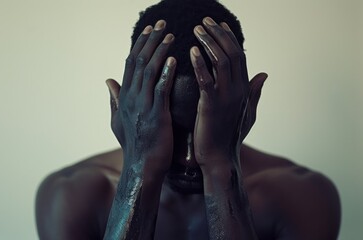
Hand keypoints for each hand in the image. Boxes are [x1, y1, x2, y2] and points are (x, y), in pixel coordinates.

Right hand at [106, 20, 175, 175]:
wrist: (142, 168)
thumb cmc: (134, 145)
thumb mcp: (117, 121)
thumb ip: (114, 98)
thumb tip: (108, 80)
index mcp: (124, 97)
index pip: (130, 64)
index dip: (139, 45)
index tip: (149, 30)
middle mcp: (130, 98)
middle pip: (139, 62)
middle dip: (150, 41)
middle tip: (162, 24)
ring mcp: (142, 106)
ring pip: (149, 71)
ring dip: (159, 51)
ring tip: (171, 35)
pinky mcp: (156, 115)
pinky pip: (160, 89)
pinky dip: (166, 73)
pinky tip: (174, 59)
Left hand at [190, 17, 266, 171]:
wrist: (219, 158)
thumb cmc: (230, 135)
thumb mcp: (247, 112)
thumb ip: (255, 91)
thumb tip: (264, 73)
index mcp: (245, 89)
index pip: (240, 56)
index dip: (230, 38)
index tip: (219, 24)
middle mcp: (238, 90)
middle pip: (232, 53)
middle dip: (218, 34)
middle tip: (204, 20)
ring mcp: (226, 97)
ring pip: (221, 61)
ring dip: (208, 42)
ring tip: (196, 29)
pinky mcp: (211, 105)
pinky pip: (206, 79)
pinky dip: (199, 63)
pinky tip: (191, 51)